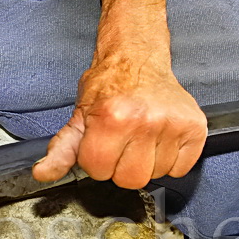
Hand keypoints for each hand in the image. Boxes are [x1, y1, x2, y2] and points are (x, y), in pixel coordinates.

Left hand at [32, 50, 205, 188]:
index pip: (99, 171)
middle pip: (130, 180)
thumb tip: (43, 173)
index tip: (102, 144)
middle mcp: (144, 121)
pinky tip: (161, 140)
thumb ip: (61, 149)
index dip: (97, 161)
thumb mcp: (79, 116)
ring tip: (143, 139)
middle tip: (123, 143)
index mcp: (111, 119)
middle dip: (122, 166)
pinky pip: (182, 168)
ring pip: (156, 175)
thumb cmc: (108, 87)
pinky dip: (172, 160)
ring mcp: (172, 124)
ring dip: (147, 163)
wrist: (137, 59)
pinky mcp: (194, 127)